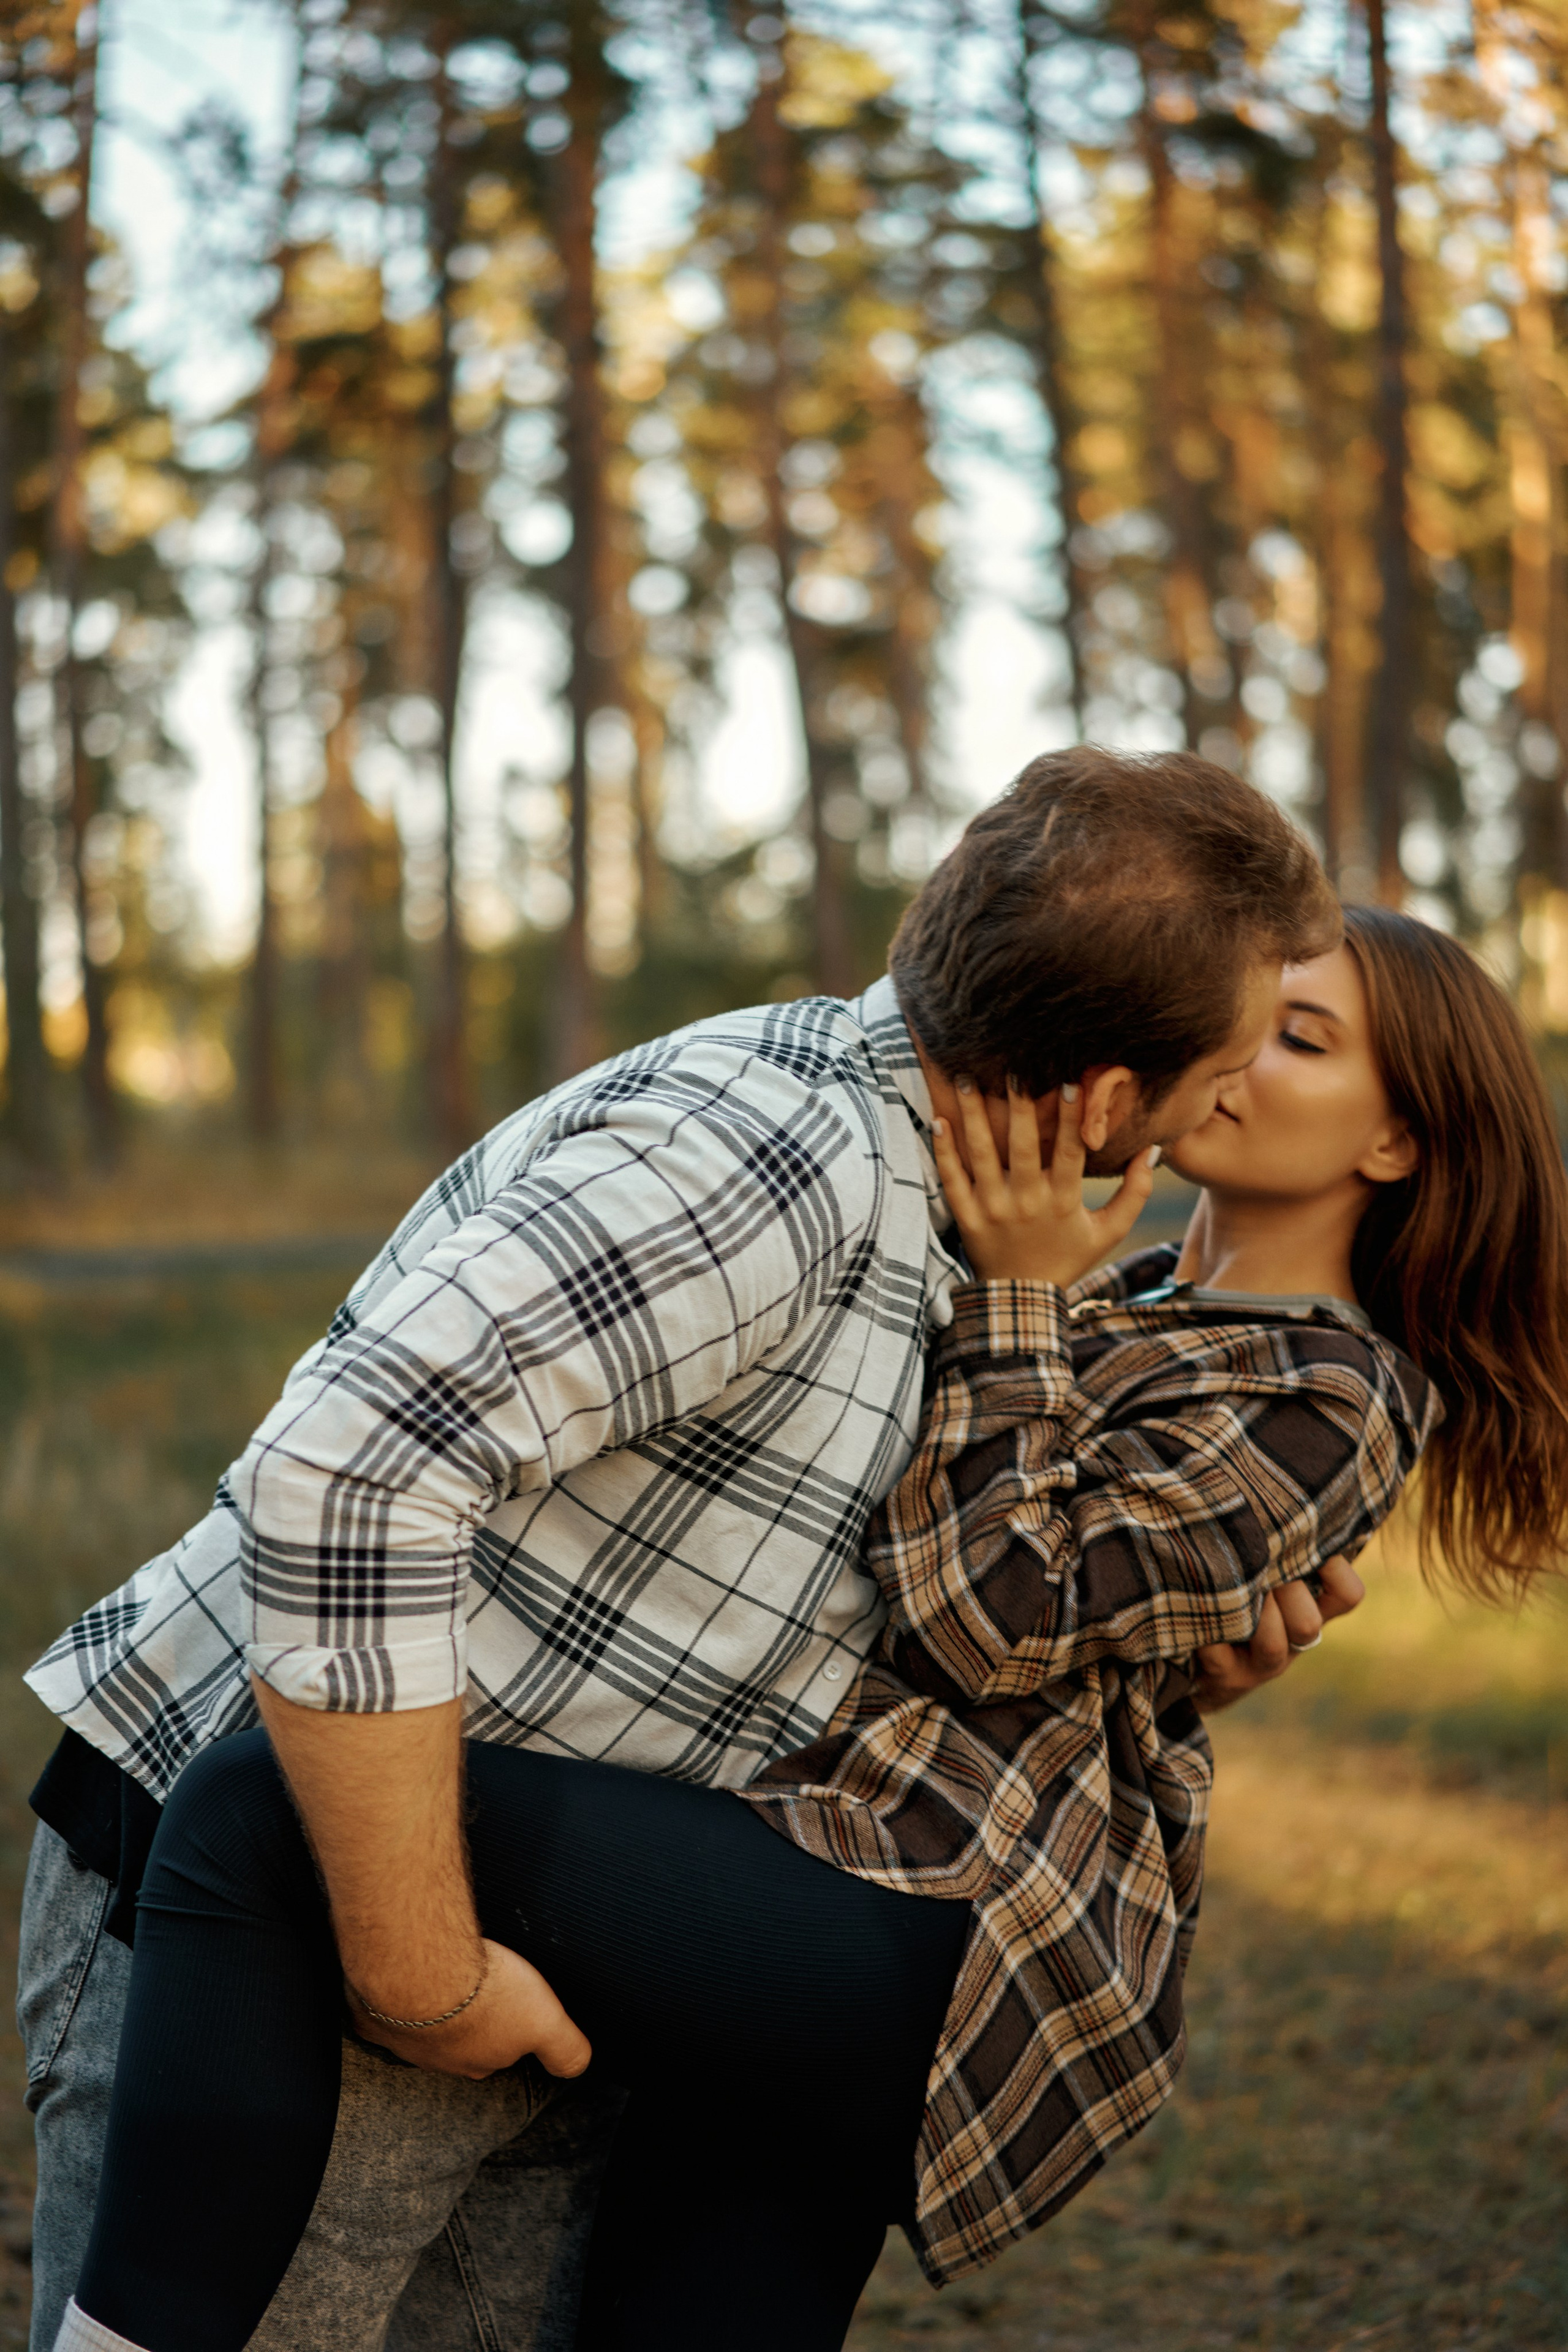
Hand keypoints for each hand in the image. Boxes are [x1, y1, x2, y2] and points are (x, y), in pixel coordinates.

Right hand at [348, 1938, 592, 2081]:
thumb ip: (565, 2049)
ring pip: (415, 2023)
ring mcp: (397, 2037)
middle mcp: (434, 2059)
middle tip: (472, 1979)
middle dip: (464, 2016)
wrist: (418, 1968)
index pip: (496, 2053)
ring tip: (440, 1967)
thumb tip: (580, 2065)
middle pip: (455, 2039)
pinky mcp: (368, 2012)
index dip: (506, 2027)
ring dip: (426, 2001)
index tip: (507, 1999)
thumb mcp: (546, 2022)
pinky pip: (377, 2005)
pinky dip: (387, 1991)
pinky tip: (399, 1967)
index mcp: (476, 2061)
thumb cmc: (480, 1992)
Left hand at [933, 1072, 1157, 1288]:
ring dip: (974, 1116)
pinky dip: (944, 1150)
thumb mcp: (1109, 1232)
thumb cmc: (1068, 1258)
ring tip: (967, 1078)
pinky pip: (952, 1179)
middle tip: (1014, 1069)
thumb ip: (1135, 1192)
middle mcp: (1027, 1203)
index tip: (1071, 1080)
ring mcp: (992, 1210)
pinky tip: (938, 1119)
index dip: (1073, 1116)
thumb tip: (1154, 1150)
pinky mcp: (966, 1218)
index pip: (1071, 1151)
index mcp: (1063, 1202)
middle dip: (1020, 1105)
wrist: (1023, 1300)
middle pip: (1023, 1146)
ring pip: (982, 1156)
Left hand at [1193, 1553, 1364, 1711]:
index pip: (1348, 1594)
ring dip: (1254, 1616)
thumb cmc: (1231, 1591)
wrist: (1193, 1662)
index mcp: (1309, 1608)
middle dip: (1284, 1592)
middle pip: (1311, 1624)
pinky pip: (1221, 1659)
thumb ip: (1277, 1536)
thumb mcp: (1259, 1564)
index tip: (1303, 1539)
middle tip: (1257, 1565)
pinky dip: (1209, 1635)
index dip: (1335, 1568)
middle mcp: (1291, 1640)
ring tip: (1231, 1589)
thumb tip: (1284, 1473)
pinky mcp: (1223, 1679)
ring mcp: (1258, 1665)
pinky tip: (1195, 1612)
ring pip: (1275, 1647)